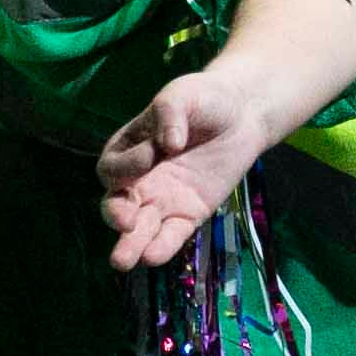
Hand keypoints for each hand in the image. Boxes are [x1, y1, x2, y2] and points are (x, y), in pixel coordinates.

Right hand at [97, 71, 273, 271]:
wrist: (242, 115)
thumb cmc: (203, 99)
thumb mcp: (182, 94)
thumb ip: (170, 113)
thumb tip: (169, 143)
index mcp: (128, 149)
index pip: (113, 167)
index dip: (128, 166)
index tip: (153, 153)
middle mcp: (139, 180)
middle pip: (116, 204)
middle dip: (116, 215)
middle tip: (125, 221)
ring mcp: (163, 200)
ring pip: (139, 229)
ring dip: (129, 245)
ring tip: (123, 261)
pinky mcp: (188, 214)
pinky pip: (171, 235)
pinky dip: (162, 247)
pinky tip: (154, 257)